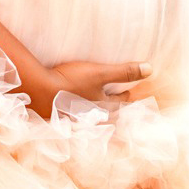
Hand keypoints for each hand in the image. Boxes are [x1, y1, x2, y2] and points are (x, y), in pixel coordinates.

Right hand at [24, 58, 153, 116]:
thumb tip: (150, 69)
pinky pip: (76, 115)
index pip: (122, 102)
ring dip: (98, 112)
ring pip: (92, 115)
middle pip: (108, 112)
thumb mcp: (100, 74)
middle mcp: (91, 116)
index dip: (129, 96)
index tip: (134, 94)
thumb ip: (124, 72)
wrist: (37, 93)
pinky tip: (76, 110)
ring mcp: (75, 118)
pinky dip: (80, 112)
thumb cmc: (70, 83)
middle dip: (116, 107)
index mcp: (103, 107)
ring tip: (100, 108)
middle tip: (122, 101)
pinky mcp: (61, 115)